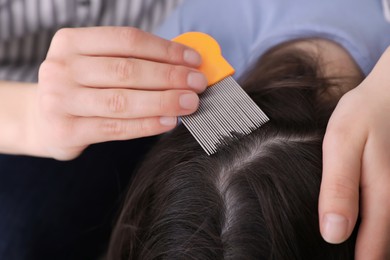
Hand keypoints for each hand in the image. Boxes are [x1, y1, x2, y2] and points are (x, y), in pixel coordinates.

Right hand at [30, 27, 206, 159]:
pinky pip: (116, 128)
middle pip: (127, 70)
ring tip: (190, 103)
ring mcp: (60, 100)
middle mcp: (61, 68)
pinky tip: (169, 122)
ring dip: (163, 101)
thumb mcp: (95, 64)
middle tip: (198, 84)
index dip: (165, 50)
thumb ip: (131, 61)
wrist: (41, 119)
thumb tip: (183, 65)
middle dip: (170, 77)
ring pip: (123, 100)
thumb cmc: (80, 88)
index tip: (194, 60)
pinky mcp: (67, 131)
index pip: (127, 40)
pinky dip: (147, 125)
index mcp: (71, 42)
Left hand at [319, 47, 389, 258]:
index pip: (373, 251)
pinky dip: (372, 228)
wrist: (388, 94)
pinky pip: (385, 217)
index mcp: (382, 196)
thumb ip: (339, 188)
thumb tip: (334, 234)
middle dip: (364, 257)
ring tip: (342, 250)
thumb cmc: (363, 116)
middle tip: (332, 258)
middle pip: (383, 247)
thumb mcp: (342, 145)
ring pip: (387, 235)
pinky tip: (354, 225)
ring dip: (369, 246)